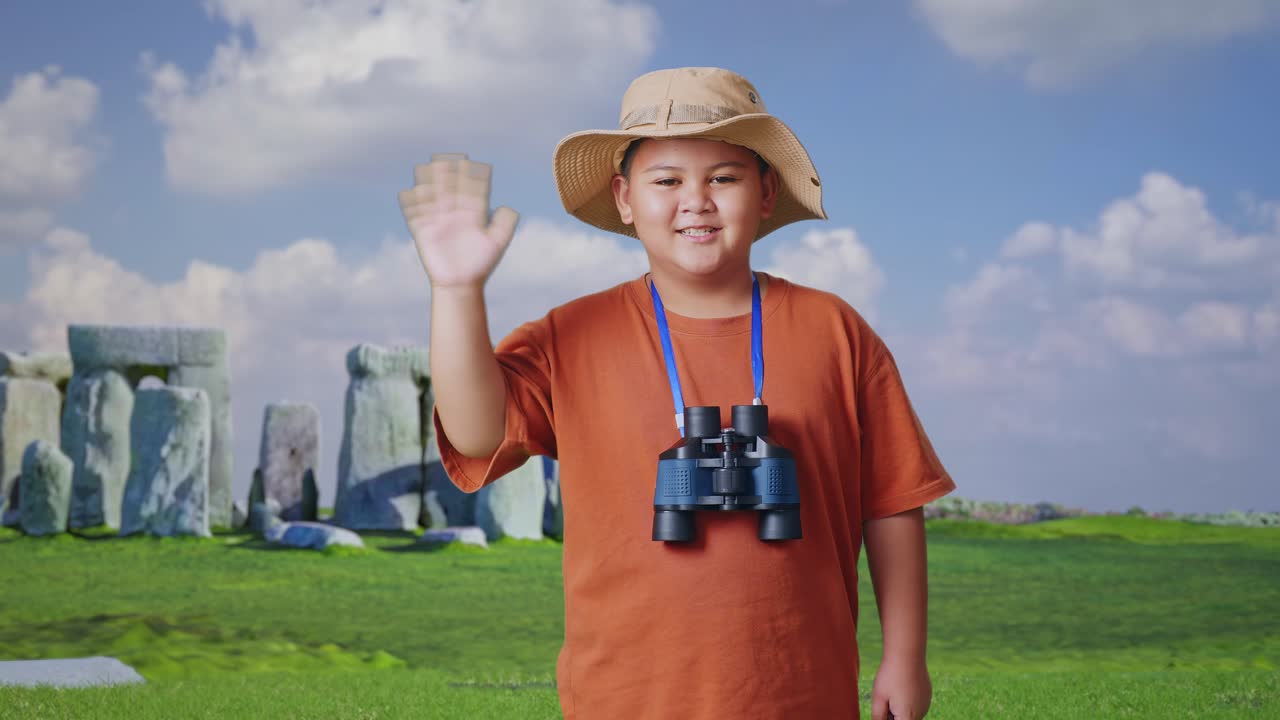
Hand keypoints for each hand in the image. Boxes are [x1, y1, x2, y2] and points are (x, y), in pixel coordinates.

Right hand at [399, 152, 519, 289]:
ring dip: (431, 183)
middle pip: (451, 188)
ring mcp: (438, 220)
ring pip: (433, 197)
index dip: (471, 176)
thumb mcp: (497, 243)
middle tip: (448, 159)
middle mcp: (454, 213)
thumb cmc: (481, 264)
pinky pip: (416, 215)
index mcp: (473, 213)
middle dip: (449, 174)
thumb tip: (507, 207)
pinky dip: (413, 204)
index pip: (472, 189)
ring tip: (429, 169)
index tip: (470, 165)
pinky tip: (410, 192)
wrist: (461, 284)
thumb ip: (504, 224)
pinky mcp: (424, 232)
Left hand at [870, 657, 931, 719]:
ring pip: (908, 713)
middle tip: (885, 699)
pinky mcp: (927, 695)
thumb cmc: (891, 676)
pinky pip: (915, 704)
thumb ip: (878, 717)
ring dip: (898, 709)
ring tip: (892, 690)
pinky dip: (906, 700)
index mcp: (908, 718)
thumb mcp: (878, 698)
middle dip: (891, 715)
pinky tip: (900, 686)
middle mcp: (920, 714)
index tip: (884, 706)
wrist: (907, 654)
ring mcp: (925, 704)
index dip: (886, 718)